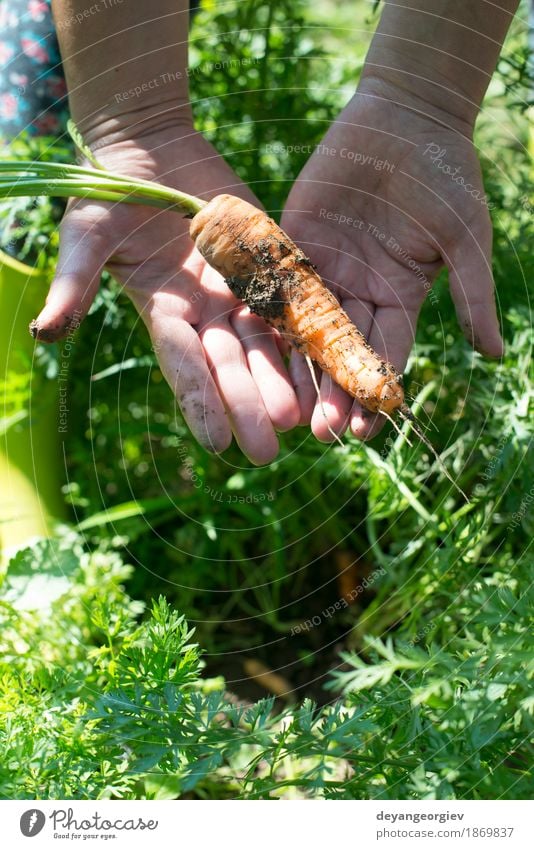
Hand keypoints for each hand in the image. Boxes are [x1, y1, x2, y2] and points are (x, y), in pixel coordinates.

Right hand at [32, 125, 298, 462]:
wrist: (152, 148)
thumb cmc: (110, 192)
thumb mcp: (86, 235)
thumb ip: (75, 283)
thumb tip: (44, 333)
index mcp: (164, 313)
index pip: (183, 365)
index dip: (200, 402)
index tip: (217, 443)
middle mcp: (204, 313)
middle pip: (230, 366)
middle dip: (248, 406)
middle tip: (269, 451)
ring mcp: (238, 292)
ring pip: (265, 345)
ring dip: (283, 382)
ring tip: (303, 422)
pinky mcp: (265, 266)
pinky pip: (291, 304)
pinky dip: (307, 334)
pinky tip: (327, 365)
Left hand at [281, 78, 502, 441]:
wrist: (405, 119)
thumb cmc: (445, 177)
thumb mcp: (464, 239)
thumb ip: (471, 296)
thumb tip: (493, 356)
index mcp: (399, 297)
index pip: (386, 353)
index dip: (376, 390)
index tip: (367, 430)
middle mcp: (358, 292)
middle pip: (342, 351)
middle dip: (333, 392)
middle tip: (322, 433)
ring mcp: (324, 269)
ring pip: (306, 328)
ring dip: (298, 368)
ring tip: (288, 408)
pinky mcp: (293, 243)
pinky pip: (276, 284)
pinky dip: (266, 315)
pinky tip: (254, 350)